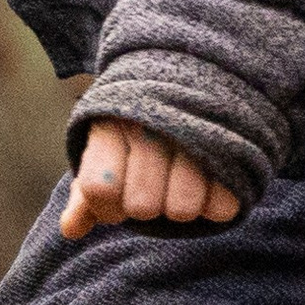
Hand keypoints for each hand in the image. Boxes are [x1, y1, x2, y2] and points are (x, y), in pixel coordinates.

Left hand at [62, 120, 243, 240]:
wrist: (195, 74)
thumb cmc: (140, 129)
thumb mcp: (107, 152)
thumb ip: (86, 194)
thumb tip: (71, 230)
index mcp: (111, 123)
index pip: (99, 189)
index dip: (107, 207)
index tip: (117, 199)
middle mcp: (150, 126)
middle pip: (142, 205)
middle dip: (146, 207)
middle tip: (155, 187)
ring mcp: (193, 133)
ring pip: (181, 209)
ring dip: (181, 208)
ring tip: (182, 185)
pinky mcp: (233, 144)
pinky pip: (220, 205)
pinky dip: (215, 204)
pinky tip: (209, 183)